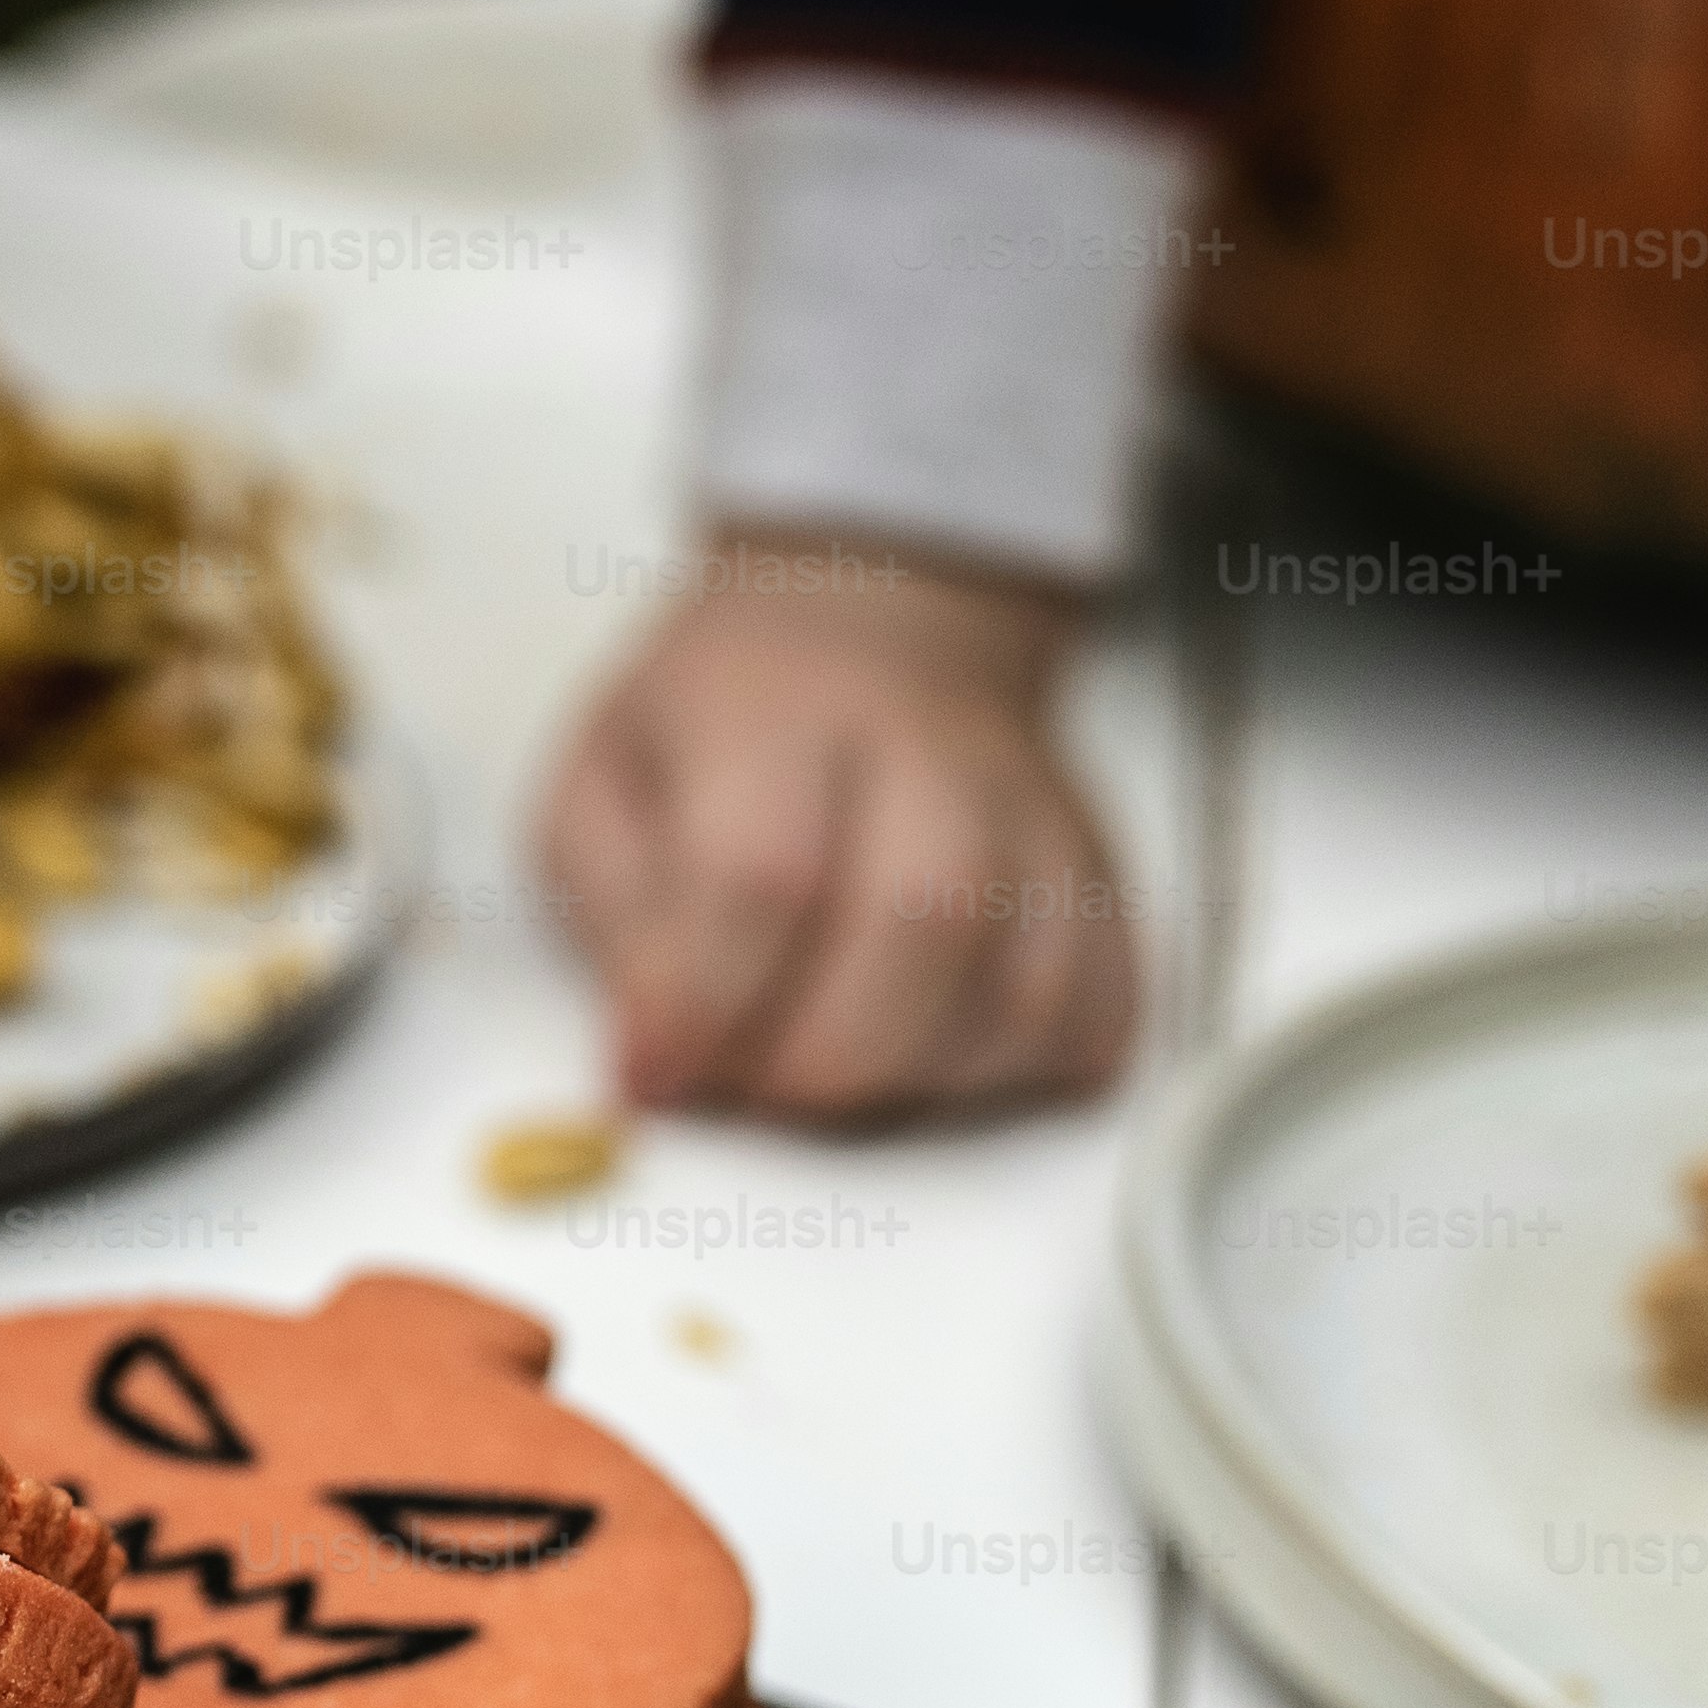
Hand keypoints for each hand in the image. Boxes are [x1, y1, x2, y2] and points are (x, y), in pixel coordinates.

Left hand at [532, 530, 1141, 1126]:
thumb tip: (650, 1056)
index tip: (657, 1075)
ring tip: (837, 1073)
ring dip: (917, 1078)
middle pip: (922, 923)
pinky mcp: (1102, 876)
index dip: (708, 1003)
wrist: (874, 617)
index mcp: (783, 711)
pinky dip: (1020, 1074)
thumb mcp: (604, 779)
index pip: (765, 871)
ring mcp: (1037, 814)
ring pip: (1025, 985)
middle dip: (823, 1059)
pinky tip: (937, 1057)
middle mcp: (933, 751)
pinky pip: (1101, 1009)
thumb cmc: (726, 718)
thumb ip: (614, 916)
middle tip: (753, 1090)